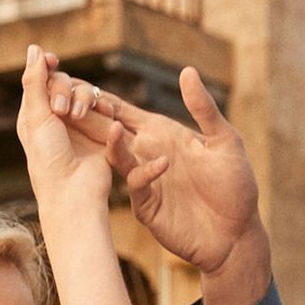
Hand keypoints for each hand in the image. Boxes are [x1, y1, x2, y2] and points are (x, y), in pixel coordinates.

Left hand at [16, 42, 111, 209]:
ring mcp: (79, 126)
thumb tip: (34, 48)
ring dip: (83, 97)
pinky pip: (104, 107)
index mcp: (35, 116)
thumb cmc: (49, 160)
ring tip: (78, 116)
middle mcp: (56, 119)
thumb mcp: (36, 117)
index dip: (47, 67)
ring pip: (84, 91)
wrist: (75, 193)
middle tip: (61, 111)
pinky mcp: (99, 133)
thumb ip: (34, 81)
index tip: (53, 62)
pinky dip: (103, 106)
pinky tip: (102, 112)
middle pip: (64, 82)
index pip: (41, 79)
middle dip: (64, 88)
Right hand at [46, 57, 262, 282]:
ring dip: (110, 143)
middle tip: (67, 100)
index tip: (73, 79)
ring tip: (110, 127)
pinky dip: (143, 172)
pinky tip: (160, 162)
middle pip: (108, 130)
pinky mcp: (148, 206)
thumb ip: (203, 109)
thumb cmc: (235, 185)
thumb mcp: (224, 141)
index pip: (121, 109)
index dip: (99, 96)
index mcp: (160, 132)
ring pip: (115, 157)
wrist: (236, 234)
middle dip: (89, 116)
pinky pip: (137, 185)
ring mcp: (145, 181)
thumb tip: (187, 71)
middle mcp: (145, 153)